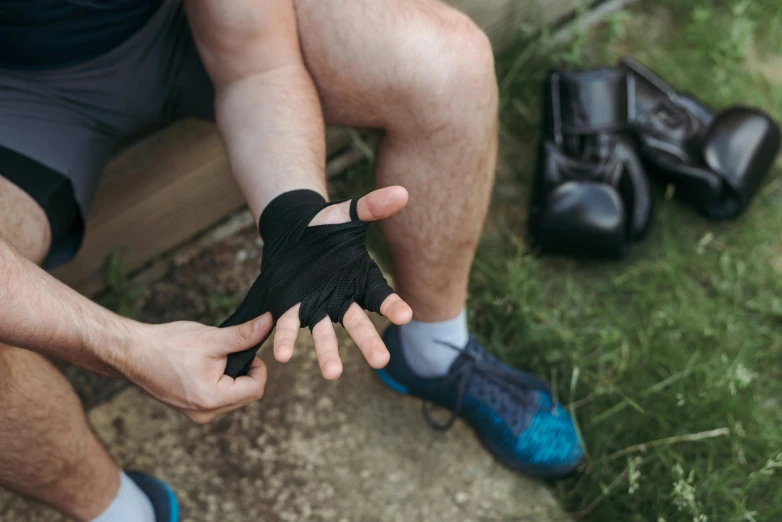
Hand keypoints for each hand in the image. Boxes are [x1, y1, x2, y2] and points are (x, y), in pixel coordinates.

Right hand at [124, 313, 272, 422]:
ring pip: (233, 397)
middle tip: (229, 351)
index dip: (258, 366)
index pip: (256, 388)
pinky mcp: (189, 408)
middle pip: (246, 394)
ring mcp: (196, 414)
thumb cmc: (169, 345)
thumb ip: (243, 335)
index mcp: (213, 400)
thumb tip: (269, 323)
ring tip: (214, 358)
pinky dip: (219, 382)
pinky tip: (204, 366)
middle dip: (245, 372)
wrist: (132, 352)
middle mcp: (206, 414)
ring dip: (232, 377)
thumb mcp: (211, 338)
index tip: (246, 349)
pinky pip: (217, 398)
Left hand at [272, 186, 412, 379]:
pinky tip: (282, 355)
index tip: (405, 315)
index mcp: (361, 280)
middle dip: (368, 343)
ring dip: (328, 354)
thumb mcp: (347, 213)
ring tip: (331, 374)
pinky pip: (289, 326)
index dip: (394, 306)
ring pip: (325, 334)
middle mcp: (342, 299)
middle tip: (381, 361)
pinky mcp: (292, 308)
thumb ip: (372, 206)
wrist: (293, 230)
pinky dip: (286, 340)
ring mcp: (317, 306)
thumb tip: (402, 192)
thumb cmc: (326, 225)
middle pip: (358, 324)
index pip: (382, 296)